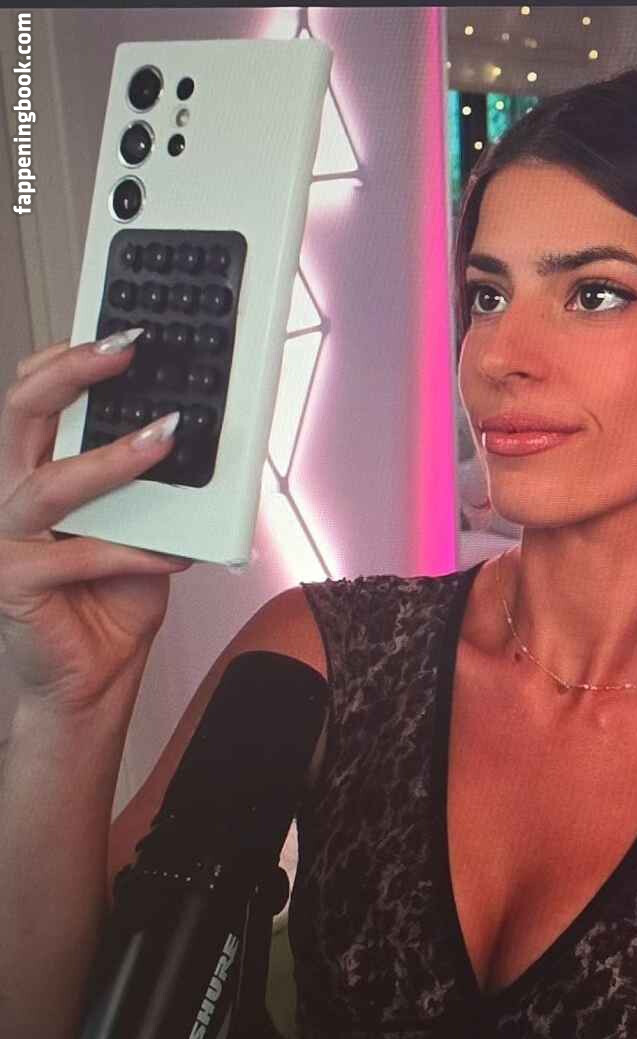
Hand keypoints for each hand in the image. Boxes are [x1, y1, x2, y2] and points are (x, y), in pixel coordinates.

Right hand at [0, 334, 191, 713]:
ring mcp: (9, 538)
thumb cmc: (110, 602)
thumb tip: (189, 444)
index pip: (36, 398)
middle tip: (126, 350)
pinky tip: (170, 554)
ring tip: (164, 439)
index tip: (121, 333)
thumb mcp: (142, 531)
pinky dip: (130, 552)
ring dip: (112, 459)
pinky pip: (76, 555)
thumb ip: (150, 492)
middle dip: (73, 372)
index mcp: (37, 473)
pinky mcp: (15, 580)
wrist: (90, 679)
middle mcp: (14, 496)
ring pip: (50, 483)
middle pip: (23, 413)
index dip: (68, 359)